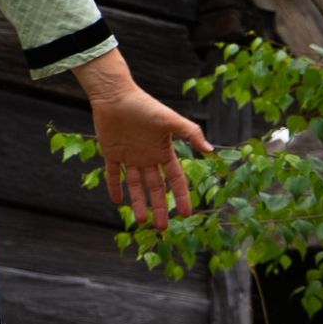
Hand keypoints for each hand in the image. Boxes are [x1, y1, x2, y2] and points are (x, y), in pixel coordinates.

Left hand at [90, 83, 211, 230]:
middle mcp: (148, 156)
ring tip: (141, 221)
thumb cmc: (144, 105)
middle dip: (159, 207)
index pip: (175, 179)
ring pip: (136, 184)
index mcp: (163, 151)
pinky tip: (116, 200)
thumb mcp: (170, 120)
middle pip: (156, 187)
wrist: (115, 95)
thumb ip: (190, 133)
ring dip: (138, 202)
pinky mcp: (112, 153)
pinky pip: (113, 173)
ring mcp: (130, 156)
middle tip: (162, 228)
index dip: (180, 196)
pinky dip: (114, 186)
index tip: (186, 214)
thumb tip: (211, 150)